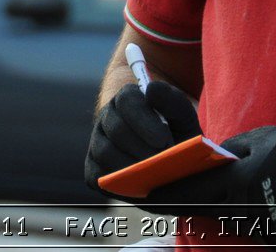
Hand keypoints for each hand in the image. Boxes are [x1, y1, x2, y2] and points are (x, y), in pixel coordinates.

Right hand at [85, 81, 202, 196]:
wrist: (171, 160)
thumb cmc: (176, 135)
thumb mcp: (182, 117)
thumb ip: (172, 101)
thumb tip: (150, 90)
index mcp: (128, 98)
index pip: (126, 101)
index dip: (144, 121)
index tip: (163, 139)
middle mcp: (108, 118)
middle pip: (117, 130)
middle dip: (141, 148)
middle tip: (163, 162)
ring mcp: (97, 143)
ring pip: (105, 152)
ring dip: (131, 166)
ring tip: (154, 174)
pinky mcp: (93, 168)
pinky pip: (98, 177)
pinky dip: (118, 183)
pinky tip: (140, 185)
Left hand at [148, 126, 275, 243]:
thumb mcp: (261, 139)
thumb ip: (230, 150)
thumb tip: (210, 157)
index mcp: (235, 181)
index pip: (188, 191)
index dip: (162, 192)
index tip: (141, 191)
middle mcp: (243, 208)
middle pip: (201, 208)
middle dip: (180, 200)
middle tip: (157, 195)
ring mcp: (260, 226)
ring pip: (223, 218)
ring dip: (210, 207)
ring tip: (194, 194)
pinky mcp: (275, 237)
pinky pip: (247, 224)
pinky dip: (237, 214)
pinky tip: (235, 203)